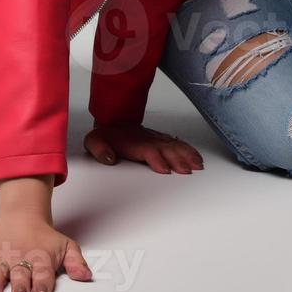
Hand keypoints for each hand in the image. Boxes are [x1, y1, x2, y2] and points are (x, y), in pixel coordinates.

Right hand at [0, 210, 91, 291]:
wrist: (22, 216)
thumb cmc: (44, 237)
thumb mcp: (66, 246)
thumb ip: (76, 262)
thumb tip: (86, 276)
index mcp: (39, 259)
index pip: (43, 274)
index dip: (43, 283)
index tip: (42, 290)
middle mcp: (20, 260)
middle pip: (19, 276)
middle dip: (20, 285)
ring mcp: (2, 259)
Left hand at [84, 122, 203, 174]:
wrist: (115, 120)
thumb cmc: (107, 135)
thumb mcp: (94, 141)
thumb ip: (99, 149)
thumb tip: (108, 157)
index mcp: (134, 143)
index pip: (148, 151)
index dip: (156, 159)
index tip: (165, 170)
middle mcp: (148, 140)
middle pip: (165, 149)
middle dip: (177, 160)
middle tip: (187, 170)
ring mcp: (157, 139)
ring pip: (175, 146)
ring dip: (186, 155)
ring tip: (197, 165)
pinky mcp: (162, 140)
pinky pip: (178, 143)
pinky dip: (189, 150)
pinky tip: (197, 158)